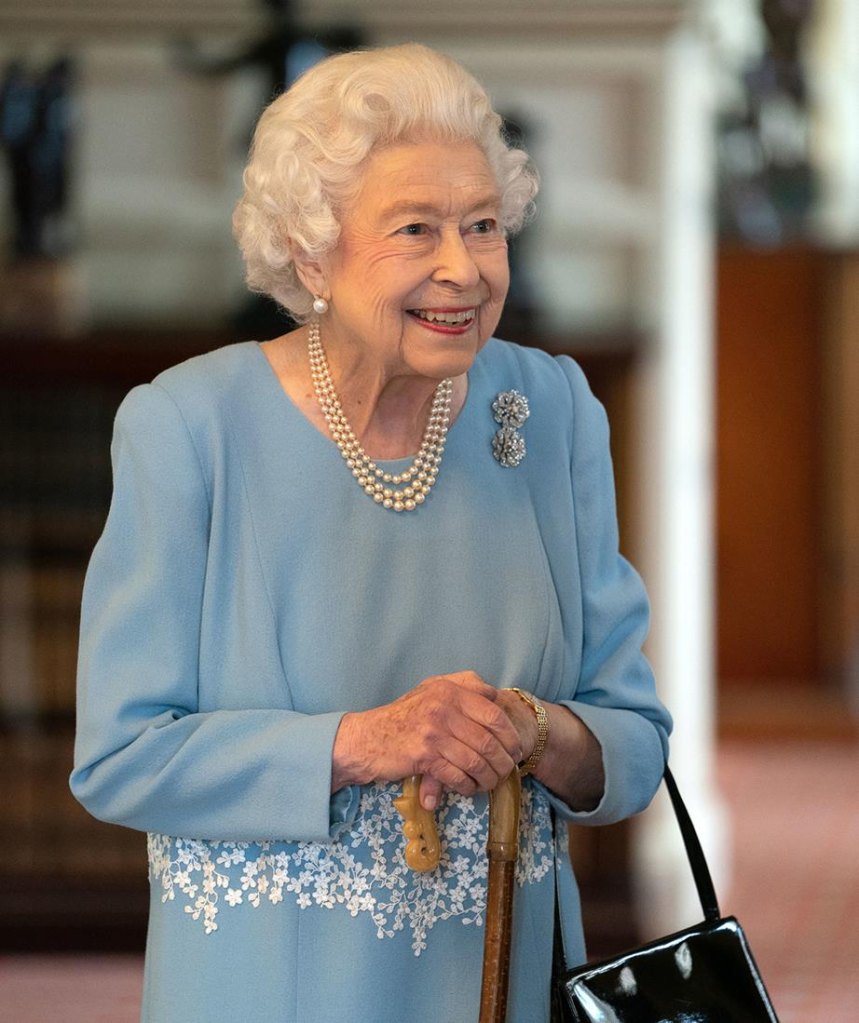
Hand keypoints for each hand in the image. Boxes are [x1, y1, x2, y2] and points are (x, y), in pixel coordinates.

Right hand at [332, 672, 523, 808]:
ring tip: (489, 783)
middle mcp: (443, 707)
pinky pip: (457, 776)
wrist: (367, 738)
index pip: (494, 713)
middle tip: (506, 772)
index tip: (515, 749)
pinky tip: (467, 788)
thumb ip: (463, 685)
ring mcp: (433, 731)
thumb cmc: (404, 716)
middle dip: (503, 761)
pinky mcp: (424, 755)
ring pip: (476, 761)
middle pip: (488, 740)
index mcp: (449, 690)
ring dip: (488, 777)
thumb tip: (494, 694)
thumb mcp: (431, 690)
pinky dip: (467, 786)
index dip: (510, 735)